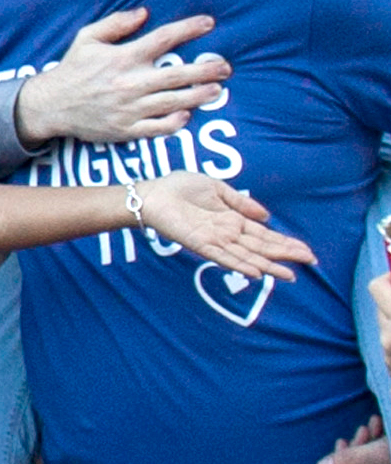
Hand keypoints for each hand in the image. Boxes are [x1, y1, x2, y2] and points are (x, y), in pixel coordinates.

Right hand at [13, 8, 227, 146]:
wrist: (50, 105)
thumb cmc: (72, 69)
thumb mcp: (87, 38)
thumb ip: (116, 23)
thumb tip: (145, 13)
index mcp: (122, 58)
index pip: (163, 39)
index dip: (189, 29)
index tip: (209, 23)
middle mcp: (130, 82)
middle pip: (178, 74)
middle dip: (206, 69)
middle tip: (225, 66)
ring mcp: (130, 108)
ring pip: (174, 101)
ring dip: (199, 95)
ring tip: (217, 90)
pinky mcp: (126, 129)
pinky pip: (158, 127)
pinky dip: (175, 121)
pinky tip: (187, 115)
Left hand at [133, 171, 314, 279]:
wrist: (152, 194)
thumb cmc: (179, 188)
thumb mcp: (218, 189)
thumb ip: (241, 203)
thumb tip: (266, 216)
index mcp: (233, 221)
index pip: (265, 235)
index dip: (286, 243)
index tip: (307, 251)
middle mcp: (227, 234)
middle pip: (262, 247)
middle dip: (286, 255)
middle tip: (311, 262)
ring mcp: (215, 240)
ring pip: (247, 256)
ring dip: (269, 265)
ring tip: (290, 275)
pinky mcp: (199, 244)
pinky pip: (222, 256)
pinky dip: (239, 264)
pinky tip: (256, 272)